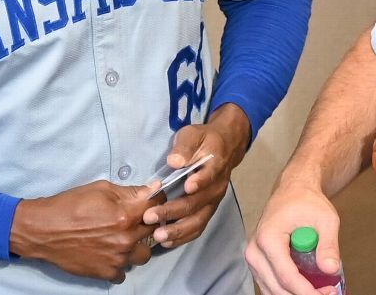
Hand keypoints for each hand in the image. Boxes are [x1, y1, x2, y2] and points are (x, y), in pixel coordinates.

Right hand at [10, 180, 163, 281]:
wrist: (43, 230)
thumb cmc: (70, 205)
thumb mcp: (101, 189)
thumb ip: (130, 192)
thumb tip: (154, 189)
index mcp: (127, 214)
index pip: (158, 206)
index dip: (156, 201)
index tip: (150, 202)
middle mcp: (126, 238)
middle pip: (154, 230)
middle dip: (146, 223)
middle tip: (132, 220)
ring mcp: (118, 258)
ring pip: (143, 255)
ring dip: (136, 247)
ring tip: (122, 240)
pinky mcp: (106, 272)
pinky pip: (124, 272)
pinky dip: (119, 264)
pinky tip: (110, 254)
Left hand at [142, 104, 251, 247]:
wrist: (225, 148)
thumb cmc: (203, 140)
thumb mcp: (193, 134)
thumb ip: (184, 147)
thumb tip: (175, 161)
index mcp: (215, 164)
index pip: (209, 174)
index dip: (199, 181)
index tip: (186, 187)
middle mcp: (217, 186)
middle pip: (197, 202)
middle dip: (173, 211)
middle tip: (150, 216)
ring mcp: (213, 201)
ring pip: (198, 220)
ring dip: (178, 230)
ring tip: (158, 235)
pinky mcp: (208, 211)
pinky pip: (198, 227)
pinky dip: (184, 237)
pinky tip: (167, 241)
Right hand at [246, 179, 342, 294]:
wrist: (292, 191)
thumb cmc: (306, 202)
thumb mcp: (326, 219)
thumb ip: (329, 244)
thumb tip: (331, 269)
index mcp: (268, 238)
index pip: (287, 276)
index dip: (307, 291)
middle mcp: (255, 250)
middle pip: (278, 287)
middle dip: (304, 294)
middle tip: (329, 292)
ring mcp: (254, 258)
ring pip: (273, 290)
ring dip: (296, 293)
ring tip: (322, 288)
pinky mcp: (258, 263)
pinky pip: (271, 285)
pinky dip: (289, 289)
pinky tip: (308, 285)